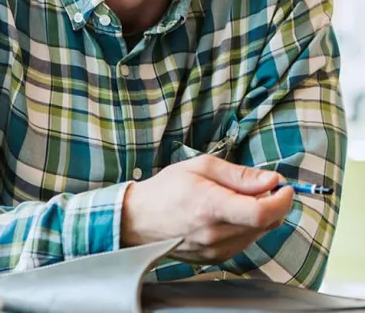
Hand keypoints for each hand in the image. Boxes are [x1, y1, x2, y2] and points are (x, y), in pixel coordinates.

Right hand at [121, 155, 293, 263]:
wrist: (140, 219)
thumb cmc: (167, 189)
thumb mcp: (202, 167)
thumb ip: (240, 175)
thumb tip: (271, 180)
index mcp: (211, 207)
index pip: (261, 212)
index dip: (282, 200)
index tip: (285, 186)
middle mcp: (216, 234)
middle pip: (265, 224)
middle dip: (273, 203)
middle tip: (264, 185)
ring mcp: (217, 250)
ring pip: (258, 234)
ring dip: (261, 215)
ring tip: (240, 196)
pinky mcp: (216, 258)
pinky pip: (245, 241)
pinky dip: (247, 226)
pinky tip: (230, 212)